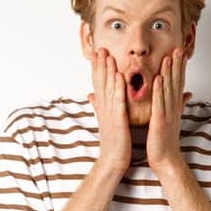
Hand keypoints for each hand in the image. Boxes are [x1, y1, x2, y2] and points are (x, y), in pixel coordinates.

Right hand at [86, 47, 130, 172]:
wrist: (113, 161)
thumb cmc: (113, 143)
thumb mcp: (105, 121)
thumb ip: (99, 106)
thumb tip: (91, 95)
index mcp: (103, 108)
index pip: (99, 84)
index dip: (97, 68)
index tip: (97, 53)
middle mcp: (104, 108)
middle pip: (101, 82)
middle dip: (100, 65)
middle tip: (100, 48)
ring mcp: (110, 113)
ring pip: (108, 88)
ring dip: (107, 71)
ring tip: (107, 56)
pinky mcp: (117, 120)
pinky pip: (118, 101)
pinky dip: (118, 88)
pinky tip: (119, 76)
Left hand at [147, 46, 192, 172]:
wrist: (165, 159)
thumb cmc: (165, 140)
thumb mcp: (172, 118)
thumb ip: (179, 104)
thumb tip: (188, 93)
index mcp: (174, 106)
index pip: (178, 83)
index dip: (179, 67)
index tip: (179, 52)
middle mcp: (173, 107)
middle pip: (176, 82)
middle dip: (178, 65)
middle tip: (179, 48)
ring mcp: (168, 113)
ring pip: (169, 89)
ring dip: (170, 72)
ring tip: (170, 56)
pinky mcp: (160, 121)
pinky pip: (160, 103)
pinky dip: (159, 90)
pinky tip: (158, 78)